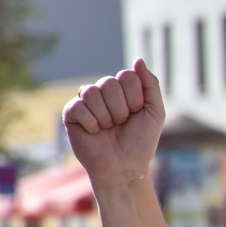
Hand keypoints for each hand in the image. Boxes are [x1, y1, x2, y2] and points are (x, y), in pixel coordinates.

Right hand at [62, 60, 165, 187]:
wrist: (124, 167)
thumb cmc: (141, 142)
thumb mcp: (155, 112)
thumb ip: (150, 84)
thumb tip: (138, 59)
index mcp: (123, 90)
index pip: (127, 76)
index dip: (135, 98)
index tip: (137, 114)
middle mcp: (103, 92)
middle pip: (108, 83)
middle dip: (121, 108)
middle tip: (122, 124)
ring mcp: (86, 102)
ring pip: (92, 92)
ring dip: (106, 116)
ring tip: (109, 129)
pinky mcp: (71, 114)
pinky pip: (78, 106)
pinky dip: (91, 123)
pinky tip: (95, 132)